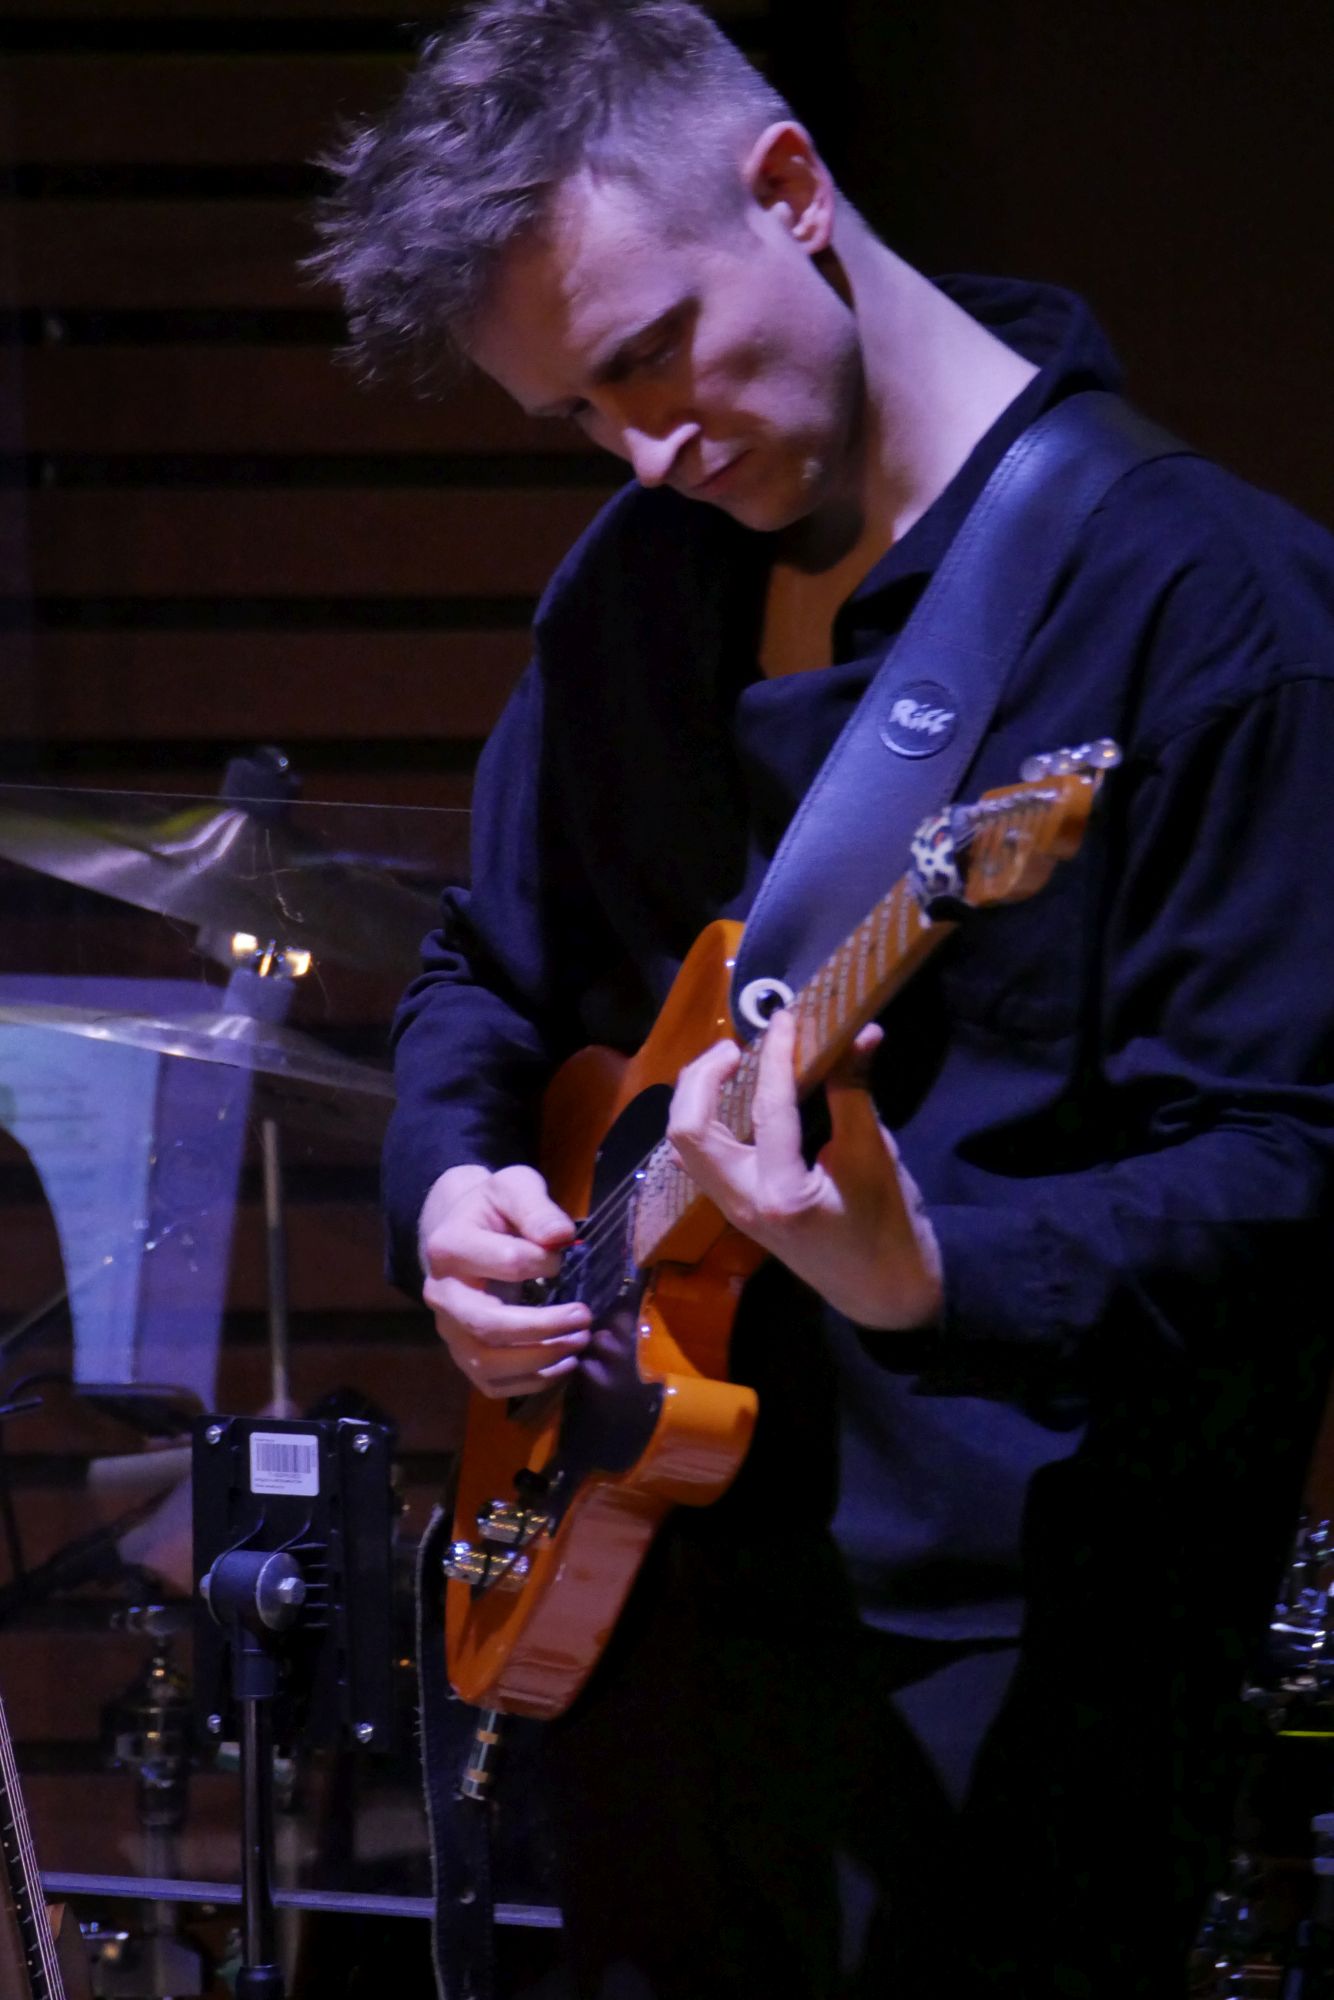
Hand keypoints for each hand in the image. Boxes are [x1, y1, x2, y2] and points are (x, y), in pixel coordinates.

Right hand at [418, 1164, 591, 1396]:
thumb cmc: (493, 1211)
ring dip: (539, 1360)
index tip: (565, 1255)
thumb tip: (560, 1237)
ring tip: (578, 1343)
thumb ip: (535, 1207)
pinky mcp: (462, 1354)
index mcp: (449, 1247)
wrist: (462, 1231)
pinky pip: (491, 1384)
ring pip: (486, 1362)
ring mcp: (448, 1329)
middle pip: (487, 1324)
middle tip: (584, 1318)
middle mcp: (440, 1294)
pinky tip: (562, 1364)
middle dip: (543, 1327)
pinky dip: (530, 1382)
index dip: (545, 1261)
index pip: (507, 1261)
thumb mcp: (513, 1188)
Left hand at [665, 1011, 942, 1329]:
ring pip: (685, 1146)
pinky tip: (735, 1099)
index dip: (777, 1056)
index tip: (787, 1019)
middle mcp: (743, 1202)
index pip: (768, 1109)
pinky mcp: (735, 1206)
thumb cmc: (888, 1227)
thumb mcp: (876, 1157)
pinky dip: (706, 1120)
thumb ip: (856, 1092)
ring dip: (696, 1098)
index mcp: (782, 1193)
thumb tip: (859, 1031)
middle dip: (702, 1078)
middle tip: (737, 1048)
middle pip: (688, 1131)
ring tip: (731, 1066)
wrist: (883, 1290)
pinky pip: (700, 1158)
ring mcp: (733, 1208)